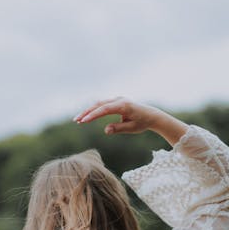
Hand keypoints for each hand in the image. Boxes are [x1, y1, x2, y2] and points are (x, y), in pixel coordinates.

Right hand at [73, 96, 188, 145]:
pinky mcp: (116, 102)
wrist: (151, 115)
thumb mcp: (132, 128)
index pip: (105, 109)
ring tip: (79, 120)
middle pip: (99, 104)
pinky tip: (86, 117)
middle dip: (87, 112)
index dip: (93, 115)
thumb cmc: (142, 123)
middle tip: (77, 121)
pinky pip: (102, 105)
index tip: (84, 121)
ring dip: (89, 111)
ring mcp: (117, 99)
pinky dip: (94, 110)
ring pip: (99, 104)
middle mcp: (119, 100)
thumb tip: (106, 130)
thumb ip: (119, 128)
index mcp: (124, 105)